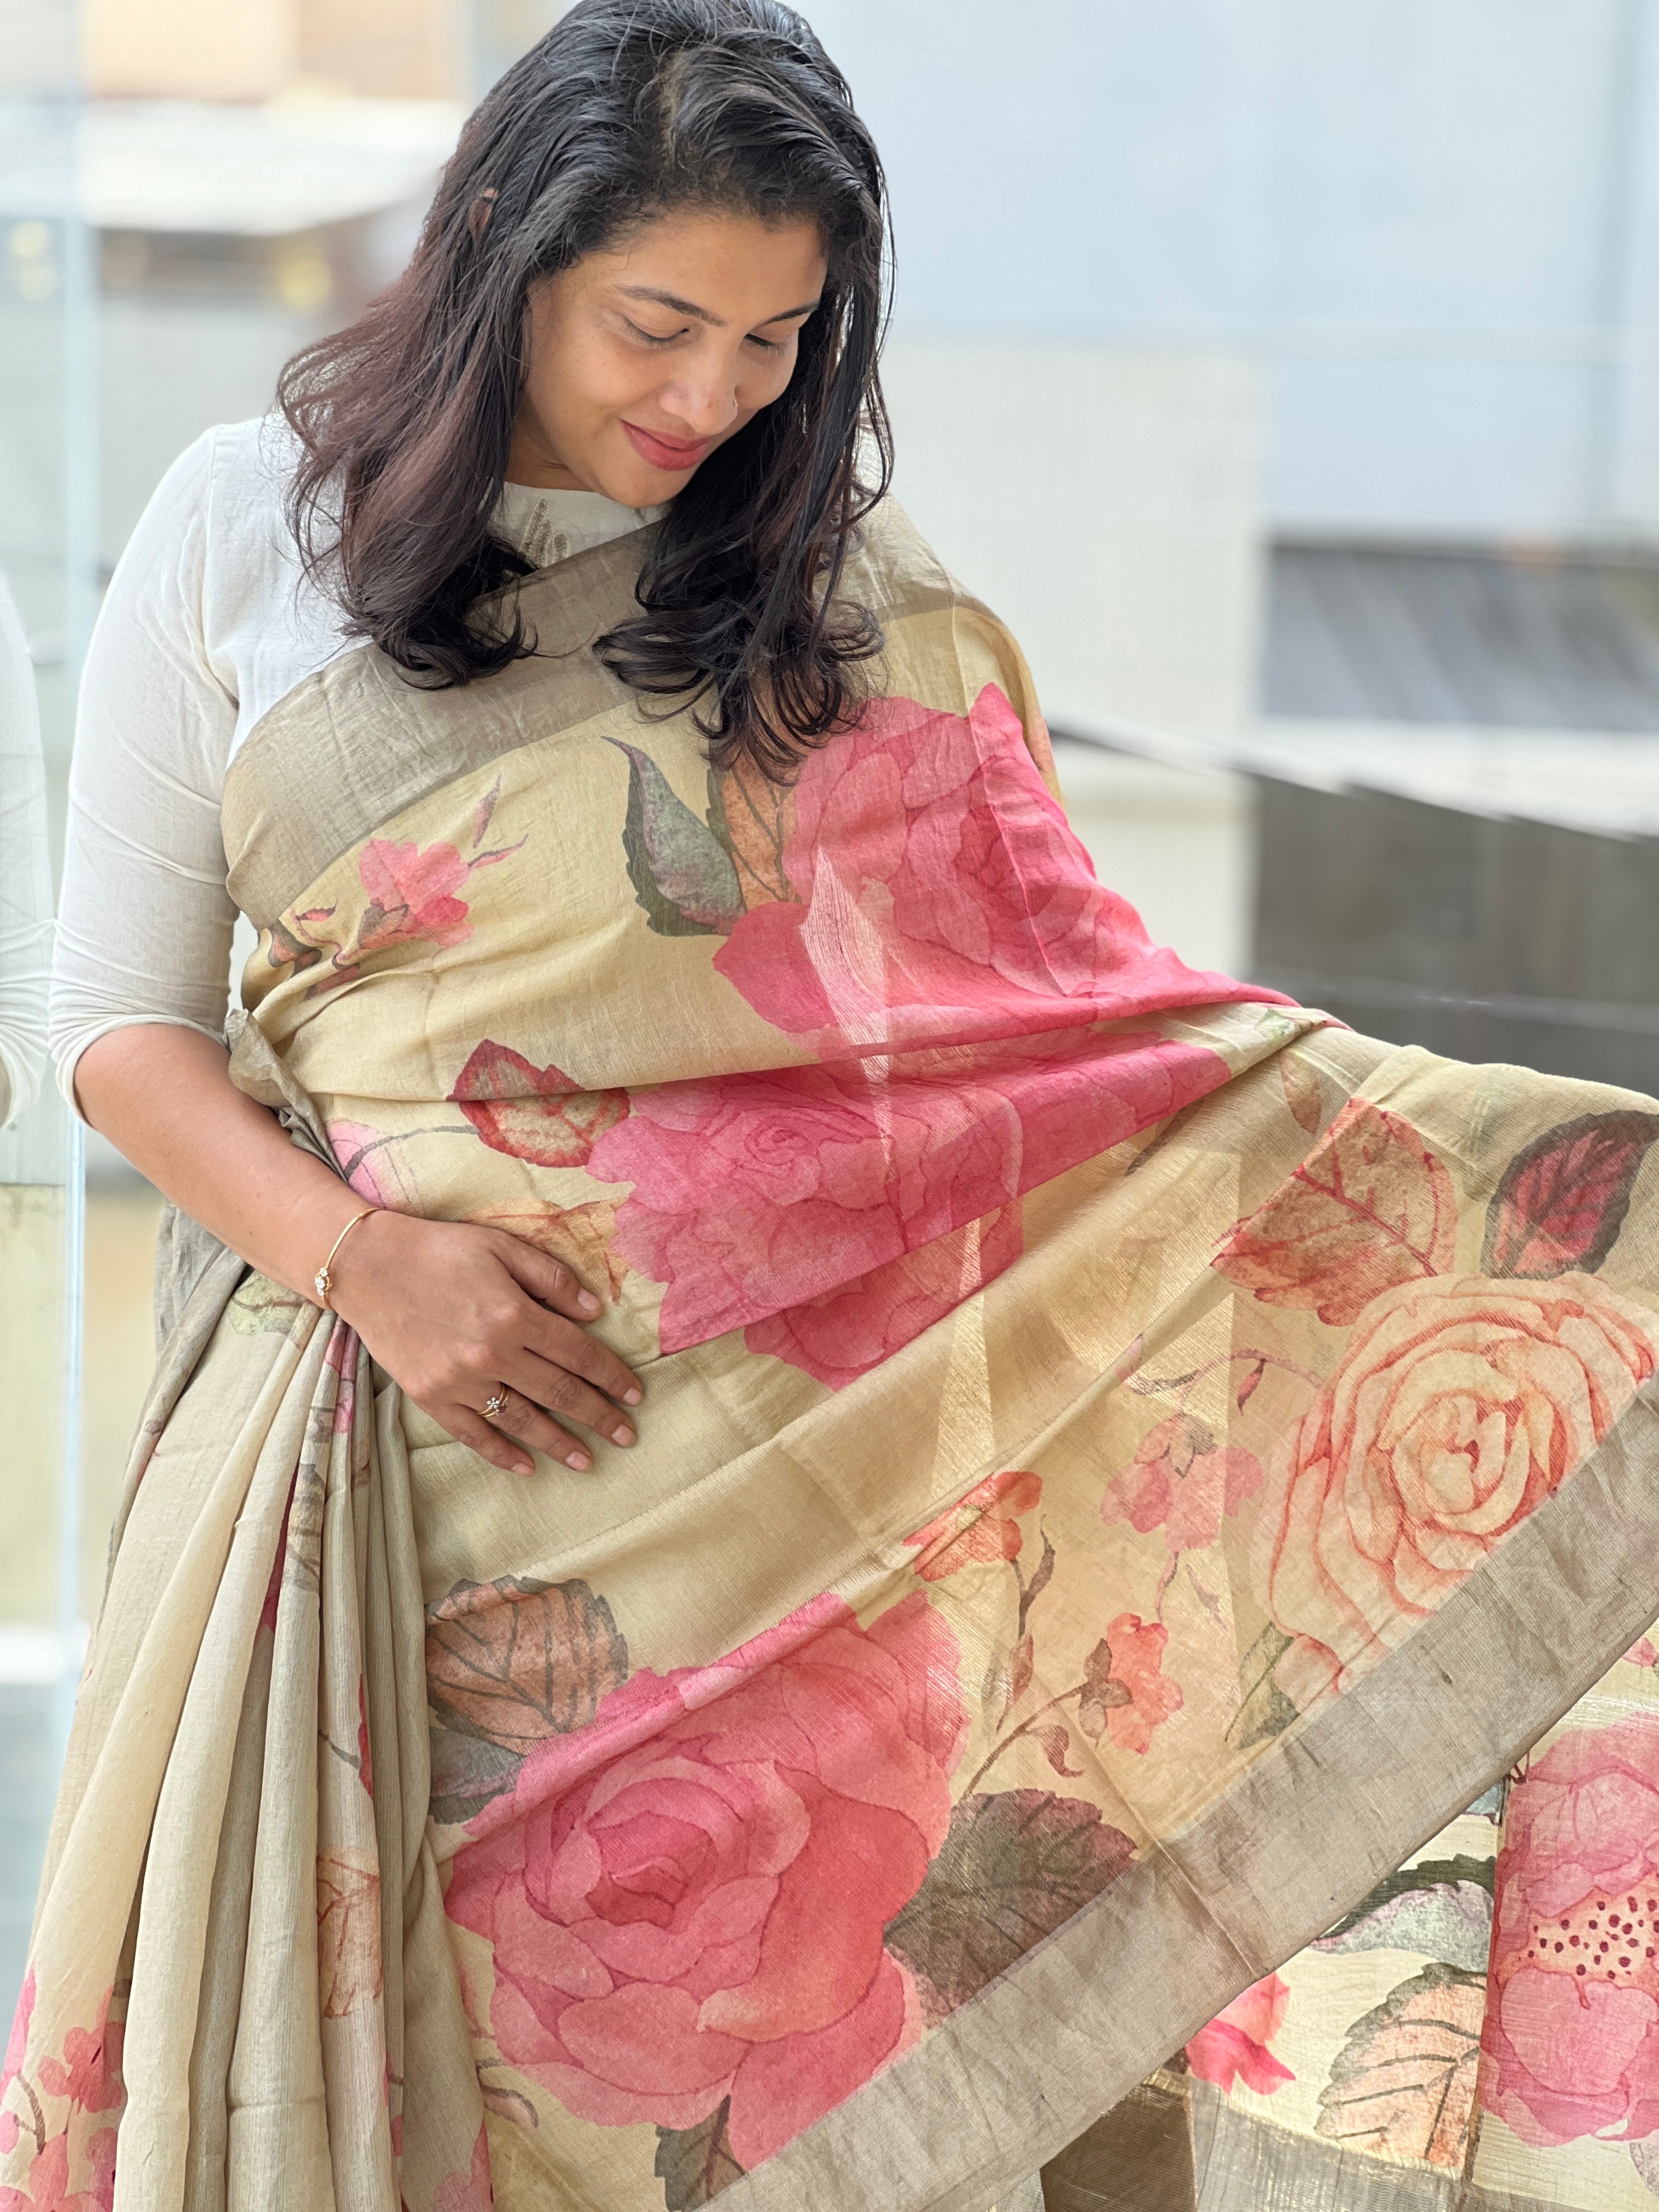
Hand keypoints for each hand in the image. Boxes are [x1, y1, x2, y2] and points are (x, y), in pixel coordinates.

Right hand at [325, 1211, 641, 1475]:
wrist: (367, 1266)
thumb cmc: (440, 1250)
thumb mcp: (502, 1247)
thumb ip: (552, 1279)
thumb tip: (594, 1311)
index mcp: (516, 1315)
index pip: (579, 1354)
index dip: (612, 1376)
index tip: (636, 1394)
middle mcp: (492, 1354)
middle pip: (559, 1393)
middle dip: (598, 1416)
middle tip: (627, 1436)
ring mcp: (459, 1381)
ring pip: (521, 1421)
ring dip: (559, 1444)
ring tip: (587, 1461)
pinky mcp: (430, 1396)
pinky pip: (473, 1435)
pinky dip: (501, 1454)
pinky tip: (527, 1467)